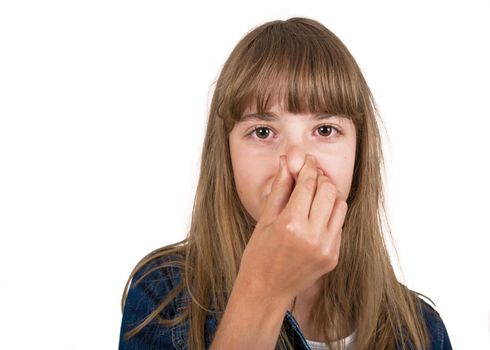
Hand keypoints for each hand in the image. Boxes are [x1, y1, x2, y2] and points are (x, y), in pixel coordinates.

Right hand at [236, 154, 347, 301]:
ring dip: (329, 195)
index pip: (307, 184)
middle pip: (328, 191)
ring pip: (340, 206)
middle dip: (320, 178)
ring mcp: (326, 248)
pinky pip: (339, 225)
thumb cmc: (258, 255)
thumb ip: (280, 189)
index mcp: (290, 224)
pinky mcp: (333, 257)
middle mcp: (312, 236)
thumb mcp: (265, 219)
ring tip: (315, 194)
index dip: (308, 168)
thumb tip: (286, 163)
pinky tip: (315, 216)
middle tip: (311, 175)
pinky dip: (329, 215)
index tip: (306, 161)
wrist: (266, 291)